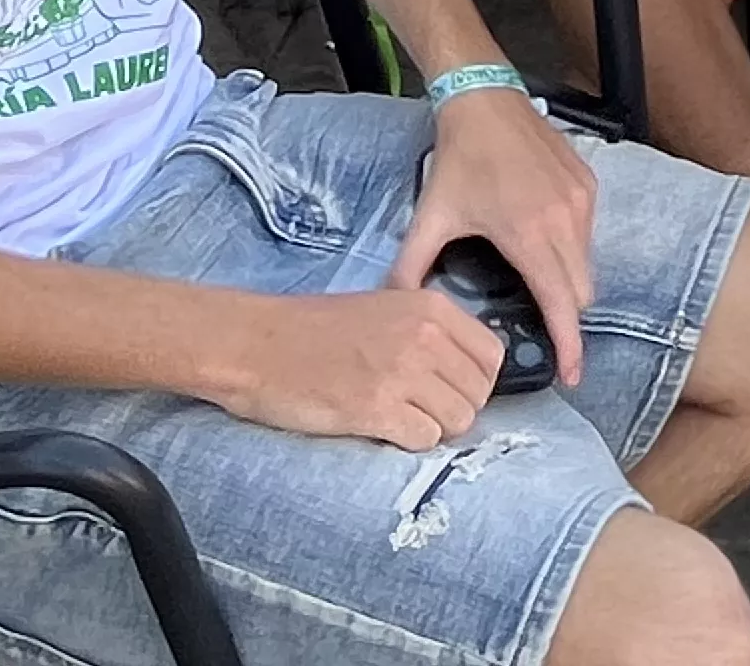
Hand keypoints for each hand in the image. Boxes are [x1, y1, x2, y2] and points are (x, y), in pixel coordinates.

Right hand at [213, 284, 501, 446]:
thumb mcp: (386, 309)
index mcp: (431, 307)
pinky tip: (381, 428)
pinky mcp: (376, 409)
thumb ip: (430, 332)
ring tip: (399, 419)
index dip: (475, 381)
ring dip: (433, 429)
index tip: (450, 389)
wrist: (257, 344)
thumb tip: (465, 371)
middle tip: (419, 410)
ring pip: (458, 421)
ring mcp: (402, 373)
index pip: (492, 356)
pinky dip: (407, 442)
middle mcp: (424, 336)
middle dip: (455, 410)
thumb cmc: (315, 329)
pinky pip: (424, 440)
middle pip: (478, 394)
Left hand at [395, 86, 600, 388]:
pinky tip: (542, 243)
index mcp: (529, 234)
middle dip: (565, 318)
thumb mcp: (431, 216)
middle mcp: (564, 219)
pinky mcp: (587, 184)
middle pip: (580, 293)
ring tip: (536, 283)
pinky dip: (572, 250)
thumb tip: (392, 306)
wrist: (486, 100)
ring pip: (588, 264)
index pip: (560, 304)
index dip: (569, 345)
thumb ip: (410, 267)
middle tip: (541, 328)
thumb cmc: (461, 158)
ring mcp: (581, 200)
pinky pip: (589, 234)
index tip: (571, 375)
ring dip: (568, 283)